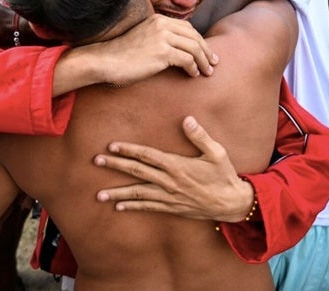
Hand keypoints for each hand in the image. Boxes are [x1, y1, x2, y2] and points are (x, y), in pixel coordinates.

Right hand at [93, 14, 218, 84]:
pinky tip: (193, 75)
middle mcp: (162, 25)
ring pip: (194, 48)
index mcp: (158, 20)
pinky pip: (187, 60)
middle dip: (207, 50)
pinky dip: (194, 68)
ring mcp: (163, 37)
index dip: (199, 40)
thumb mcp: (143, 38)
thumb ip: (158, 38)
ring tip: (208, 72)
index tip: (206, 52)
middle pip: (194, 36)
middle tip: (214, 62)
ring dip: (204, 61)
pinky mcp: (163, 52)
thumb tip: (176, 50)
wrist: (106, 61)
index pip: (187, 28)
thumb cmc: (121, 55)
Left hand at [94, 116, 253, 221]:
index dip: (129, 150)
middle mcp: (169, 182)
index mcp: (177, 166)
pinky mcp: (172, 208)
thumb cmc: (224, 175)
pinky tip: (119, 207)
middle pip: (137, 172)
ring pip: (138, 193)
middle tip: (97, 162)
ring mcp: (169, 197)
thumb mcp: (217, 152)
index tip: (112, 146)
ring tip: (99, 194)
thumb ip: (200, 136)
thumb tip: (187, 119)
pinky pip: (148, 207)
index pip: (147, 156)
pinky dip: (133, 206)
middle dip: (116, 166)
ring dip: (118, 193)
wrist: (231, 203)